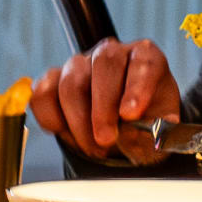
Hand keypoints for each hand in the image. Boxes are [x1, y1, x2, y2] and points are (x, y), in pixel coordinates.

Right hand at [30, 40, 185, 164]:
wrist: (120, 133)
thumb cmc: (143, 124)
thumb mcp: (157, 130)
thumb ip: (152, 131)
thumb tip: (144, 133)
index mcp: (145, 57)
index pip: (144, 61)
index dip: (137, 87)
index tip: (131, 114)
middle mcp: (112, 54)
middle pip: (103, 64)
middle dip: (103, 108)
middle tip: (106, 140)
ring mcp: (80, 64)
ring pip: (71, 82)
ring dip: (79, 121)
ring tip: (94, 148)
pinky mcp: (53, 79)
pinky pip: (43, 94)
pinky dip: (52, 119)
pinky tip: (68, 134)